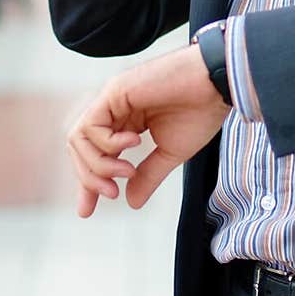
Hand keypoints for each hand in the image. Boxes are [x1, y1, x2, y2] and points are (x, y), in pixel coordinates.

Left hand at [66, 45, 230, 217]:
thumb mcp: (171, 154)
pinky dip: (108, 144)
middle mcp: (113, 110)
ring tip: (127, 171)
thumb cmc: (200, 111)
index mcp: (126, 122)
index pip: (95, 154)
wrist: (215, 84)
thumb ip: (148, 175)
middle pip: (80, 148)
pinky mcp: (113, 91)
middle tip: (113, 193)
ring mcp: (110, 99)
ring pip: (79, 139)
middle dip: (89, 178)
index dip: (88, 183)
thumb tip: (131, 202)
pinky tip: (134, 142)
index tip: (87, 211)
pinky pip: (91, 126)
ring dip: (99, 164)